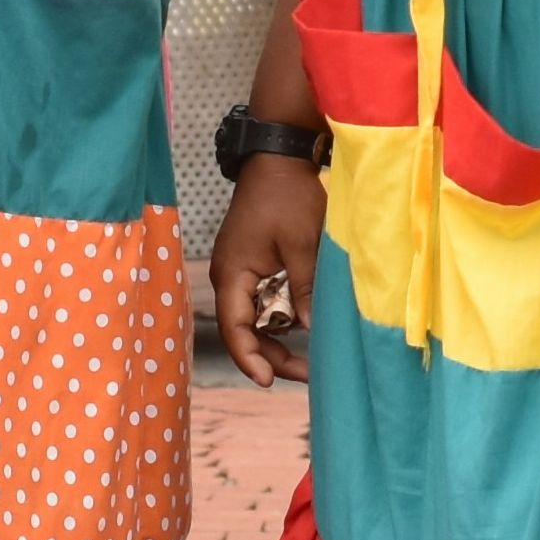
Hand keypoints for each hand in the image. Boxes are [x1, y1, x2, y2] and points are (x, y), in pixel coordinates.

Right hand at [206, 151, 321, 387]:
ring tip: (309, 362)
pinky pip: (261, 302)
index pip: (235, 329)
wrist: (280, 156)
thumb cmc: (289, 195)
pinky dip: (279, 320)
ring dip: (276, 340)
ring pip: (254, 319)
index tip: (268, 382)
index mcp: (233, 274)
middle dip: (271, 356)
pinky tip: (302, 331)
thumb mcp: (303, 245)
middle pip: (244, 331)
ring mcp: (240, 270)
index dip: (250, 359)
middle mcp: (230, 277)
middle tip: (307, 375)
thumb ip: (305, 289)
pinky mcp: (253, 264)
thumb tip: (309, 330)